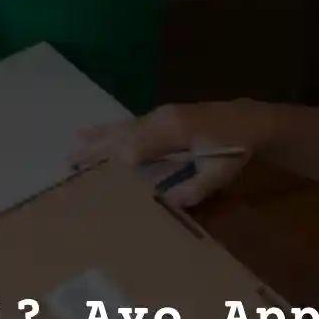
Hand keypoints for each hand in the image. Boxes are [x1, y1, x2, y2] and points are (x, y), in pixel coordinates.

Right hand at [68, 100, 275, 207]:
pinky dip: (108, 130)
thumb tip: (170, 203)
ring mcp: (159, 115)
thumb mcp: (220, 172)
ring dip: (96, 139)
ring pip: (121, 128)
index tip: (95, 177)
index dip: (117, 162)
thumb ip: (196, 187)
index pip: (138, 147)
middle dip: (95, 150)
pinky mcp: (159, 116)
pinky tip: (91, 132)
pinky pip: (128, 123)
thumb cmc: (236, 148)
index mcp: (174, 130)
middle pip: (122, 135)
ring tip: (72, 150)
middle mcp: (161, 118)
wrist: (250, 120)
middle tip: (68, 164)